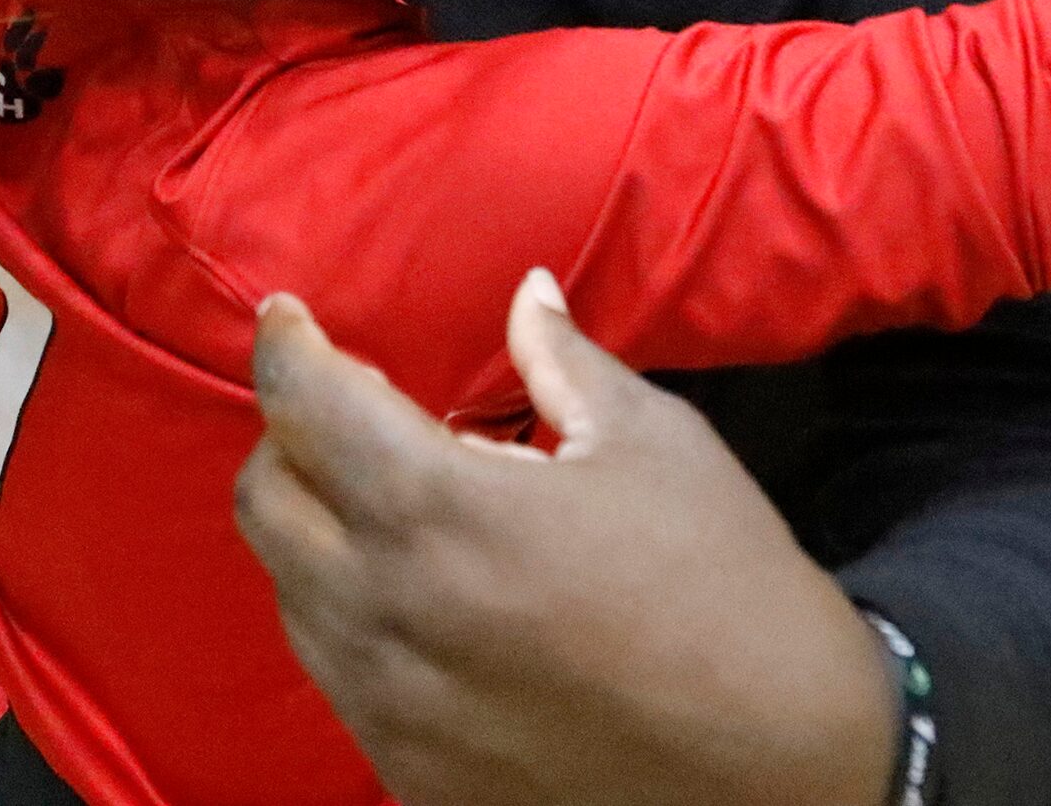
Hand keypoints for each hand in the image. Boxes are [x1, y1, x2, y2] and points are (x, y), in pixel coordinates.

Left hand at [234, 274, 898, 805]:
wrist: (786, 769)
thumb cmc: (727, 586)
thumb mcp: (656, 444)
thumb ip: (565, 364)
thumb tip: (527, 293)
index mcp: (442, 511)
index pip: (304, 405)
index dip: (283, 347)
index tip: (288, 320)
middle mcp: (389, 611)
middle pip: (264, 499)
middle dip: (289, 438)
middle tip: (345, 413)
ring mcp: (389, 706)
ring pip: (288, 592)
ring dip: (316, 532)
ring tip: (392, 508)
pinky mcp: (410, 774)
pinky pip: (335, 674)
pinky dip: (350, 617)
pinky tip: (419, 598)